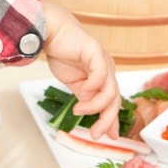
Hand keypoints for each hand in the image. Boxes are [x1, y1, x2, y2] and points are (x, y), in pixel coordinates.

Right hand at [41, 3, 121, 138]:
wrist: (53, 31)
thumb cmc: (63, 53)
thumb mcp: (75, 83)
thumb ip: (84, 97)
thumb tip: (89, 113)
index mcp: (103, 78)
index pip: (112, 103)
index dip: (111, 120)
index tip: (108, 136)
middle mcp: (107, 70)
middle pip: (114, 100)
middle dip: (106, 120)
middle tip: (95, 133)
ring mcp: (104, 61)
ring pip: (110, 91)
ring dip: (95, 105)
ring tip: (79, 110)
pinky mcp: (96, 53)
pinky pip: (100, 74)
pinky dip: (93, 86)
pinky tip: (83, 92)